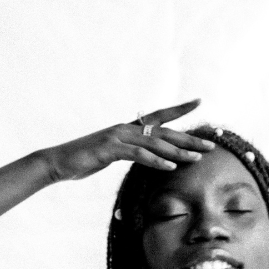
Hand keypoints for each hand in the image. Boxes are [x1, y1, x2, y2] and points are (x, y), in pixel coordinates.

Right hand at [42, 99, 214, 181]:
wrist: (58, 161)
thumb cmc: (82, 160)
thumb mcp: (109, 156)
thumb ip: (126, 153)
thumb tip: (141, 156)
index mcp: (127, 129)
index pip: (158, 116)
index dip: (179, 109)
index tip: (199, 102)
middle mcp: (125, 128)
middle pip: (163, 131)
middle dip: (188, 139)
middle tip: (210, 145)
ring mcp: (117, 137)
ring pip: (155, 142)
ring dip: (178, 151)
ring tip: (197, 158)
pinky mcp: (110, 149)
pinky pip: (138, 154)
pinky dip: (155, 160)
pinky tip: (170, 166)